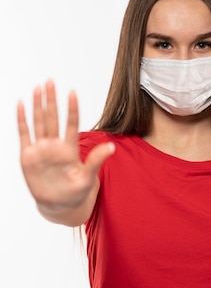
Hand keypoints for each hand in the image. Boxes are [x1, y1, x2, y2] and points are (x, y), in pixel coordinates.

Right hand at [17, 81, 113, 221]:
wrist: (59, 206)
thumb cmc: (75, 192)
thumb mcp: (88, 178)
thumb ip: (96, 161)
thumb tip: (112, 147)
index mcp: (69, 149)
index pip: (71, 124)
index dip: (72, 109)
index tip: (73, 93)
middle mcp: (55, 145)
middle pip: (52, 118)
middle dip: (51, 100)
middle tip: (51, 81)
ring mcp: (41, 149)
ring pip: (39, 122)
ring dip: (38, 105)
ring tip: (39, 88)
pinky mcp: (28, 156)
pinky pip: (24, 134)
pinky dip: (22, 120)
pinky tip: (21, 105)